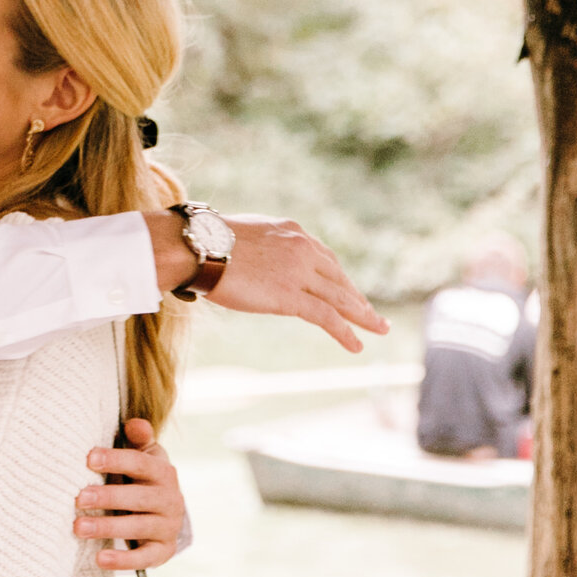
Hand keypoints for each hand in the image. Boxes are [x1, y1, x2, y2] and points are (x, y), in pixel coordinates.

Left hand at [75, 418, 188, 569]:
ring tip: (78, 527)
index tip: (88, 458)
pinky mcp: (162, 551)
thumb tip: (135, 424)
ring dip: (108, 528)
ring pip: (139, 527)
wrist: (165, 512)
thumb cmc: (142, 478)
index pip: (141, 463)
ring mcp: (168, 526)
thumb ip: (139, 439)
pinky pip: (144, 558)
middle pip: (139, 498)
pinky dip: (123, 560)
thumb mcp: (144, 456)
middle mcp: (170, 499)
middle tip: (79, 498)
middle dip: (108, 497)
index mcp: (162, 472)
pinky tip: (100, 559)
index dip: (116, 460)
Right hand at [150, 211, 388, 352]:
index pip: (324, 257)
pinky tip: (356, 345)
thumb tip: (250, 262)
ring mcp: (300, 273)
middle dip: (357, 298)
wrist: (198, 247)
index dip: (338, 277)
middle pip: (339, 278)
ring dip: (363, 316)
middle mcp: (303, 249)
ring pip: (341, 298)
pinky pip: (327, 317)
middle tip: (372, 314)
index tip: (345, 290)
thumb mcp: (242, 235)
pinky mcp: (292, 296)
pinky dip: (345, 332)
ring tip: (378, 329)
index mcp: (292, 231)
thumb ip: (258, 248)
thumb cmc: (205, 241)